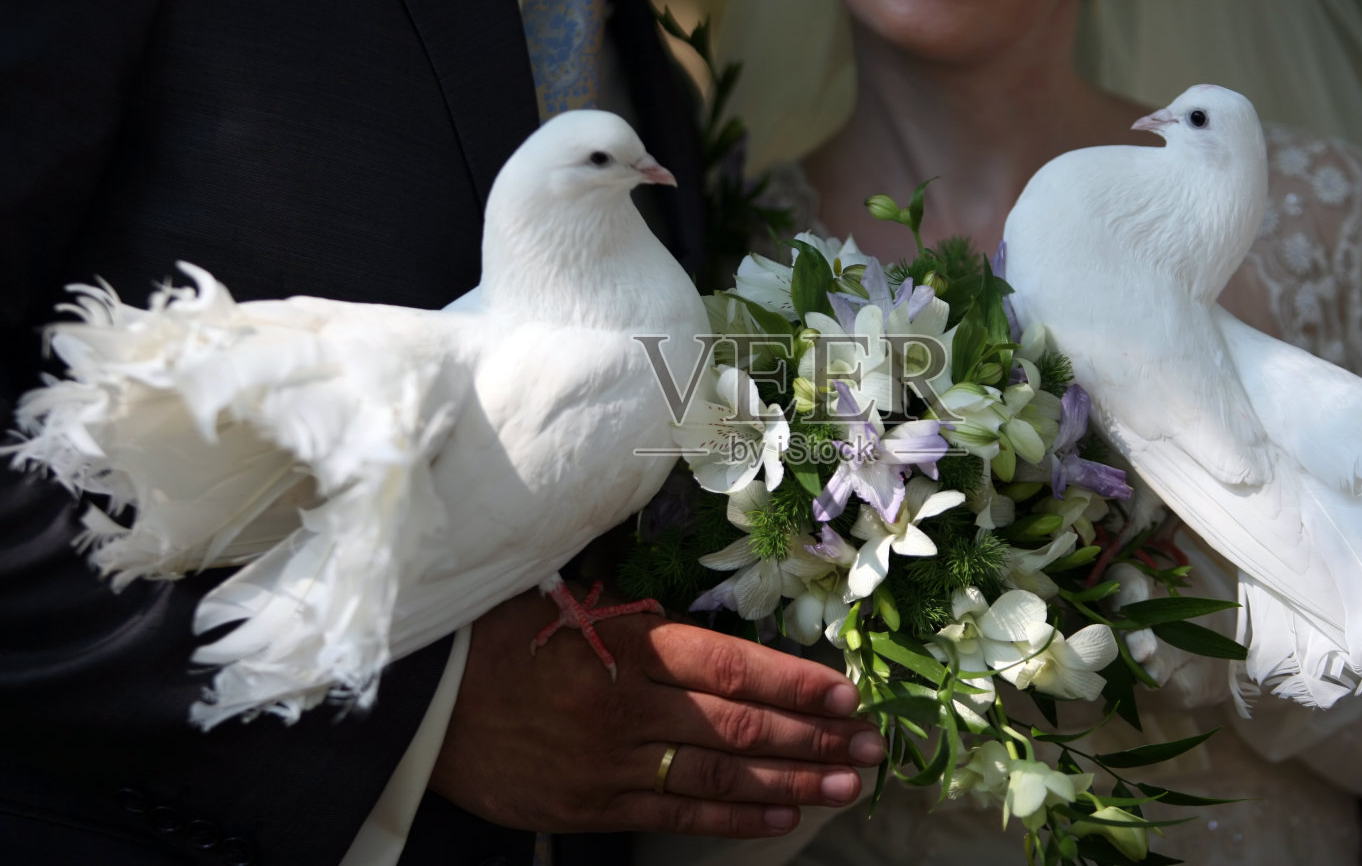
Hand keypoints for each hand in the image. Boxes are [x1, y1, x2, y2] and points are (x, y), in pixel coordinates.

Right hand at [429, 585, 885, 837]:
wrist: (426, 702)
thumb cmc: (503, 639)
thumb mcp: (571, 608)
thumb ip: (644, 626)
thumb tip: (718, 644)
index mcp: (625, 645)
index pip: (731, 665)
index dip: (795, 683)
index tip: (846, 693)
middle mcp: (627, 706)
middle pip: (740, 726)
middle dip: (814, 737)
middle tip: (869, 745)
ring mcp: (610, 763)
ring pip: (720, 776)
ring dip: (792, 781)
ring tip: (846, 785)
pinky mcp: (592, 806)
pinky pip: (678, 815)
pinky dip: (735, 818)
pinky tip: (781, 815)